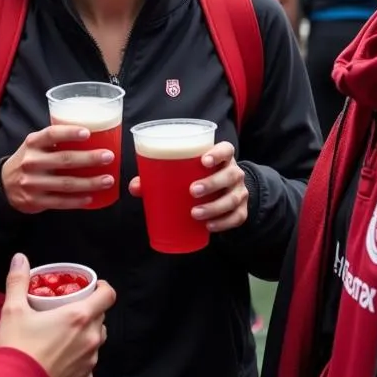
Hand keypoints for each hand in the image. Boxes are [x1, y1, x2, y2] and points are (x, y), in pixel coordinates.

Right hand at [0, 125, 114, 213]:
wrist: (3, 185)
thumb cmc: (28, 160)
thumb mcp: (34, 146)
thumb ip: (54, 140)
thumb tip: (92, 135)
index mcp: (32, 143)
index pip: (51, 134)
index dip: (69, 133)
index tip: (87, 133)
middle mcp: (31, 162)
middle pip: (64, 160)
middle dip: (89, 159)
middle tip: (108, 157)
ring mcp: (32, 183)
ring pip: (66, 183)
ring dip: (90, 182)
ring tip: (108, 180)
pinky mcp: (35, 201)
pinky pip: (60, 202)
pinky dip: (77, 200)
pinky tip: (91, 197)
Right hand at [0, 254, 115, 376]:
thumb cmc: (16, 348)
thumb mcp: (13, 310)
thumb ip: (18, 281)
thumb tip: (19, 257)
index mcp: (79, 317)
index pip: (107, 295)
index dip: (102, 288)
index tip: (91, 288)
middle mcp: (90, 339)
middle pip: (100, 318)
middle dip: (89, 312)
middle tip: (68, 311)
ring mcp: (89, 363)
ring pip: (95, 342)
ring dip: (85, 336)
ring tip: (64, 337)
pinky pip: (87, 366)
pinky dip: (78, 360)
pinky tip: (60, 361)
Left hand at [128, 141, 248, 233]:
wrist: (225, 192)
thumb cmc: (198, 177)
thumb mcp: (185, 173)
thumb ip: (159, 176)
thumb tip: (135, 186)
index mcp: (222, 158)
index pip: (226, 149)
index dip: (218, 153)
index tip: (203, 161)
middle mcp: (235, 172)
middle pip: (230, 175)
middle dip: (212, 183)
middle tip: (192, 191)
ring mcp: (240, 192)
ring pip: (233, 198)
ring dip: (215, 207)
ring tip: (195, 214)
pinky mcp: (242, 210)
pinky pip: (237, 217)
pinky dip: (223, 223)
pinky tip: (209, 227)